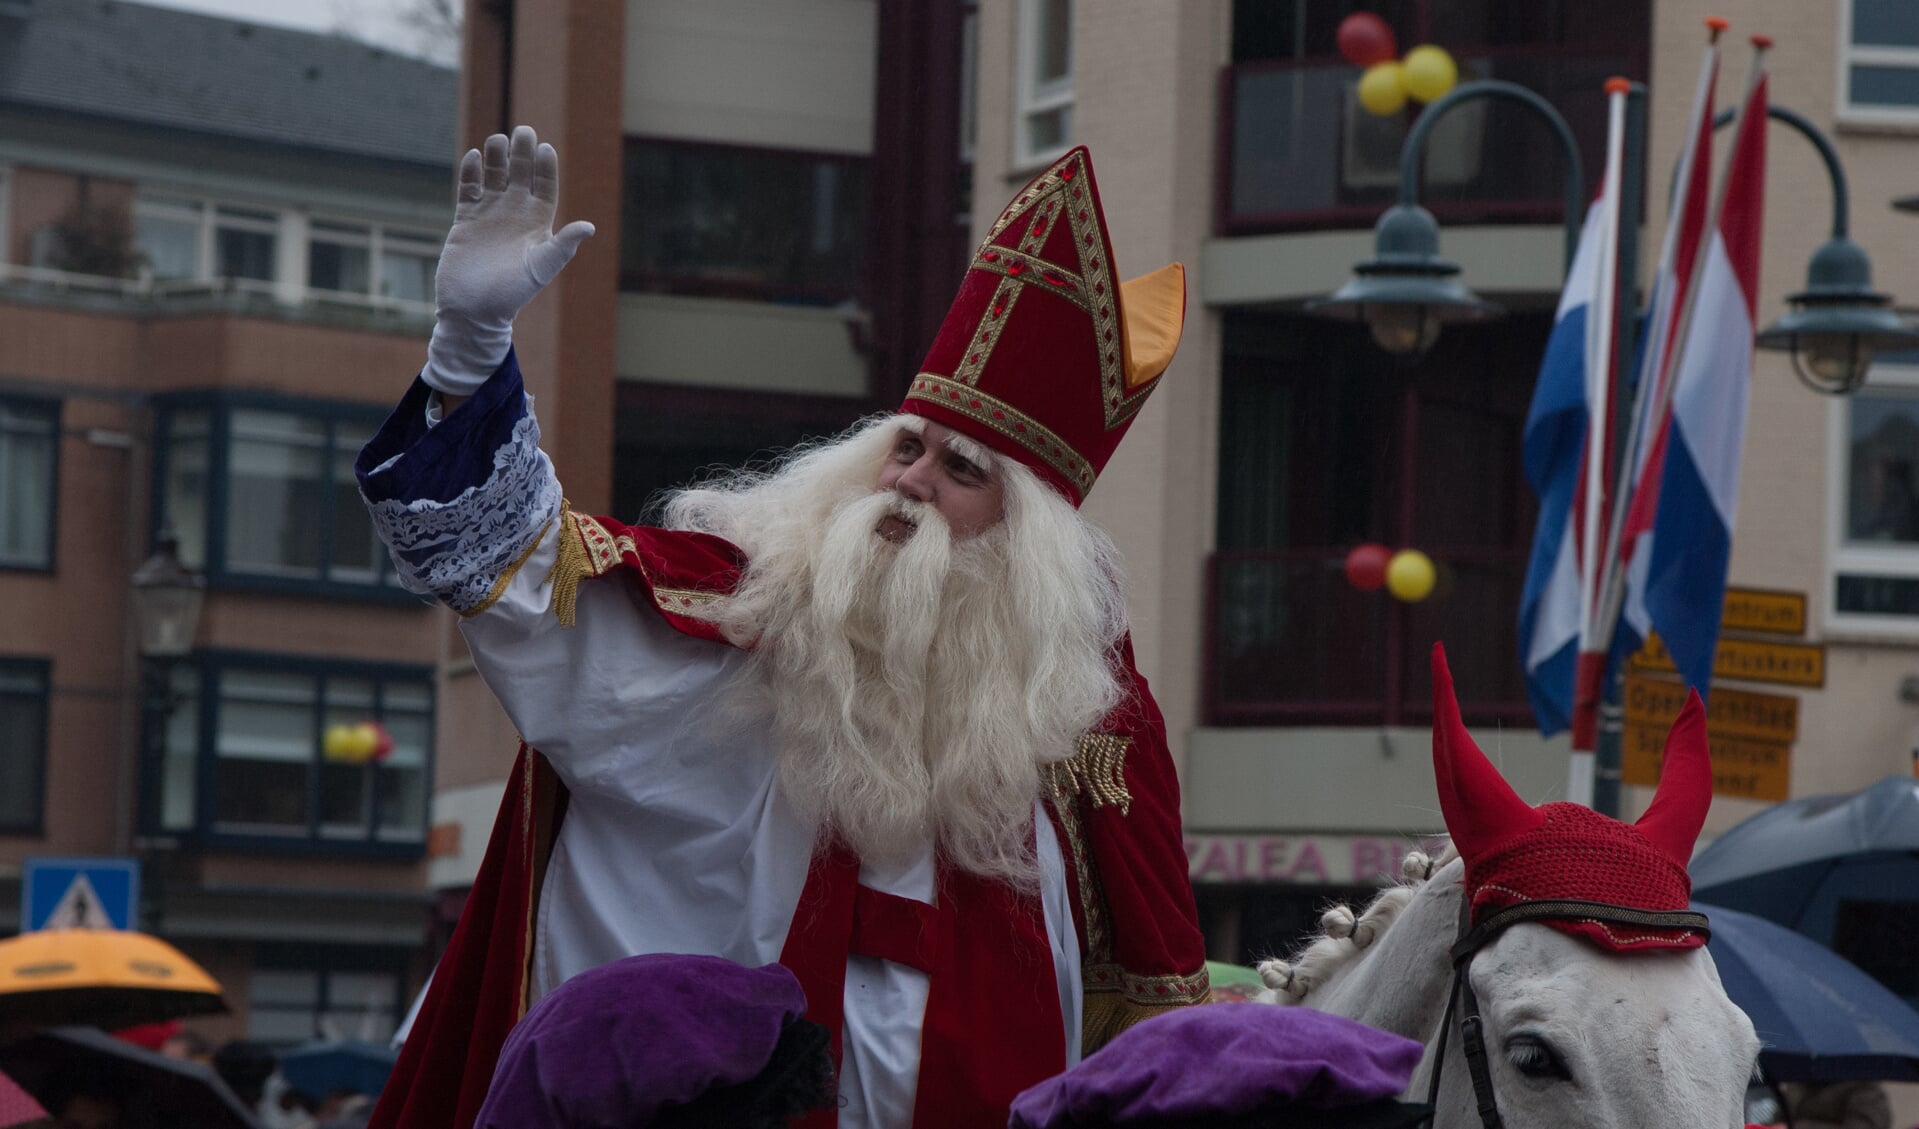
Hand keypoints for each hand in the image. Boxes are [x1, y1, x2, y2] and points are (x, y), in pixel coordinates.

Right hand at [423, 125, 595, 396]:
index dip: (546, 168)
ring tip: (499, 140)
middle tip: (523, 130)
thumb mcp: (541, 268)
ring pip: (494, 177)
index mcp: (537, 224)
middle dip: (522, 154)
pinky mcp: (466, 220)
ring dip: (497, 158)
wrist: (474, 310)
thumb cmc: (512, 294)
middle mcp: (515, 215)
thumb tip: (589, 227)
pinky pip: (469, 190)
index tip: (546, 149)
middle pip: (520, 175)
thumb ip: (563, 246)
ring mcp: (490, 215)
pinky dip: (471, 173)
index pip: (545, 187)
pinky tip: (475, 158)